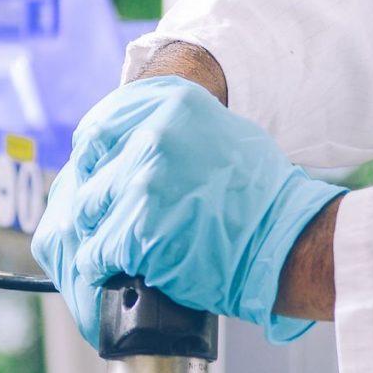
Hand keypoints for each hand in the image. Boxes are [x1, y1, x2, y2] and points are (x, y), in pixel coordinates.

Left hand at [31, 76, 342, 347]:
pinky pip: (96, 251)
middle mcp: (152, 137)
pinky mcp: (138, 232)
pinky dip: (103, 264)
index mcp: (170, 104)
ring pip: (86, 213)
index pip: (98, 130)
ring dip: (98, 233)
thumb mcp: (218, 133)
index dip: (93, 160)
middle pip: (88, 173)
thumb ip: (170, 130)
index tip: (95, 177)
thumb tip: (127, 145)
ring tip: (121, 245)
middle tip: (110, 218)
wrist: (285, 240)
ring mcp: (143, 184)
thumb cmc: (259, 193)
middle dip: (96, 201)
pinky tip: (121, 268)